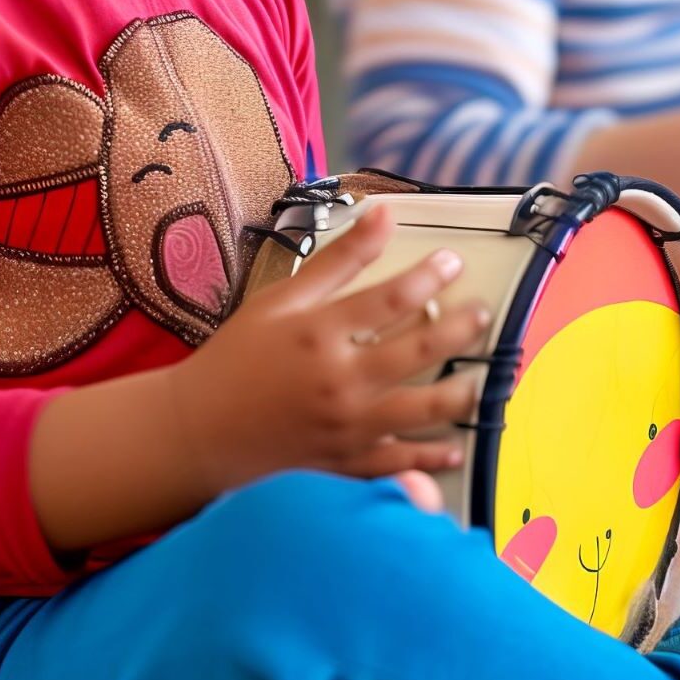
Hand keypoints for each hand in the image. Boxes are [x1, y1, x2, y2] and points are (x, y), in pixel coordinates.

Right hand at [165, 209, 492, 501]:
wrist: (196, 431)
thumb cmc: (236, 358)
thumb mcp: (280, 300)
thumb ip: (337, 260)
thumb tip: (383, 212)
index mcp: (320, 334)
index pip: (391, 298)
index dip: (430, 275)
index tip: (454, 261)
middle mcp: (339, 382)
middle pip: (419, 351)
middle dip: (462, 328)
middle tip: (483, 314)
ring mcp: (345, 429)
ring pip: (422, 411)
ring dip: (461, 393)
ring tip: (483, 378)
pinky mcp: (343, 466)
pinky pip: (398, 463)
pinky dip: (430, 458)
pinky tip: (453, 448)